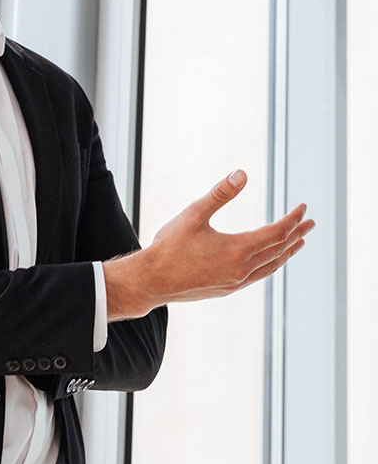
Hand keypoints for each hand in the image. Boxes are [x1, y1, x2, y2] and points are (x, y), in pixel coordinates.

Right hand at [103, 169, 314, 320]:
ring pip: (271, 267)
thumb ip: (220, 194)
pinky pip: (258, 276)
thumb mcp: (194, 214)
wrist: (152, 280)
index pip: (276, 233)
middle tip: (310, 222)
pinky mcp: (226, 289)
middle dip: (296, 234)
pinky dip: (270, 265)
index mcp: (238, 250)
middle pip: (279, 250)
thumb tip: (242, 174)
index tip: (303, 207)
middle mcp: (242, 270)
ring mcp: (235, 282)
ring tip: (298, 243)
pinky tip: (266, 261)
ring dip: (286, 252)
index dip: (292, 219)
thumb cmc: (170, 245)